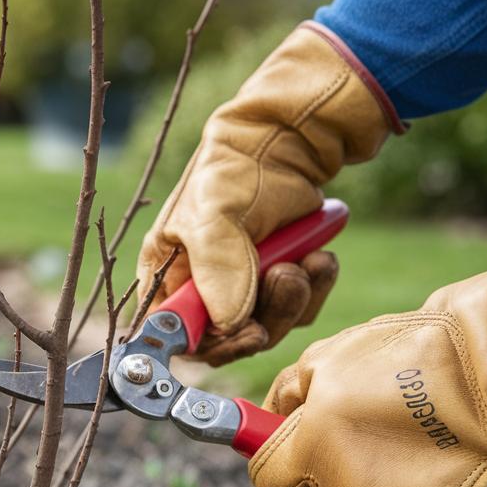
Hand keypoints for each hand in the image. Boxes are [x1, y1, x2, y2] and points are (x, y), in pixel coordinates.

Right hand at [138, 22, 399, 364]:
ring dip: (294, 299)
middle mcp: (201, 289)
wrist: (289, 142)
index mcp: (167, 275)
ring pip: (269, 328)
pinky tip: (319, 256)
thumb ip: (216, 269)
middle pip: (227, 340)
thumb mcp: (214, 215)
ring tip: (305, 259)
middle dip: (264, 317)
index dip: (208, 343)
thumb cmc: (234, 171)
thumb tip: (228, 324)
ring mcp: (243, 289)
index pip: (175, 333)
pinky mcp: (278, 283)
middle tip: (285, 277)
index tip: (245, 330)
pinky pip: (299, 310)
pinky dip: (315, 287)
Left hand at [248, 222, 486, 486]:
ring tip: (403, 437)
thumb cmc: (406, 353)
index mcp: (308, 447)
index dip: (276, 462)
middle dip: (328, 472)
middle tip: (363, 432)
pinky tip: (429, 460)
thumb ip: (285, 396)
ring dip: (369, 486)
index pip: (267, 481)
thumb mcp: (327, 358)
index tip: (290, 447)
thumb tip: (265, 421)